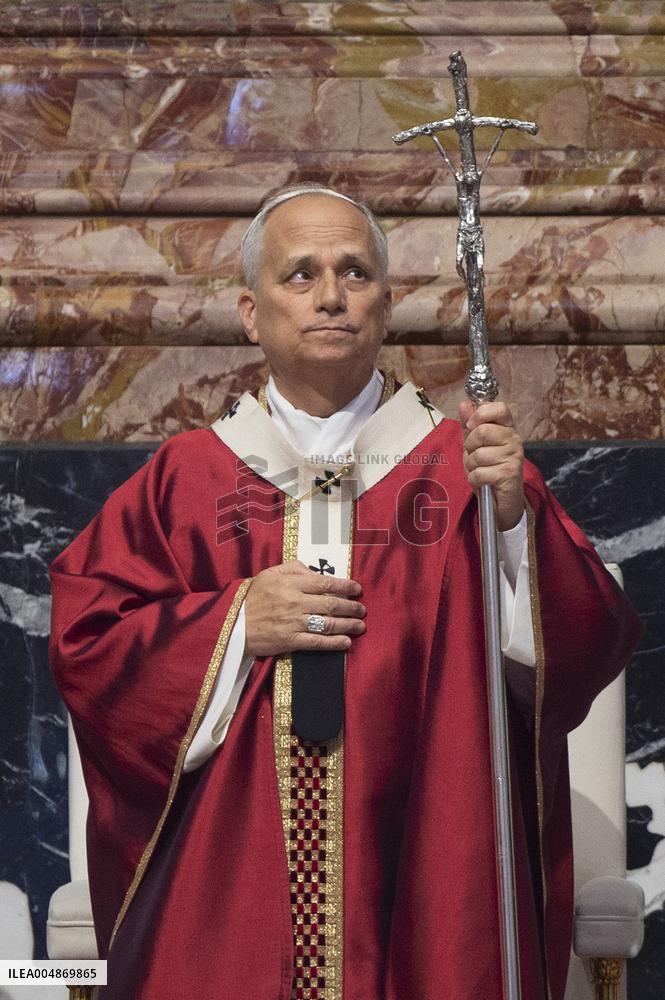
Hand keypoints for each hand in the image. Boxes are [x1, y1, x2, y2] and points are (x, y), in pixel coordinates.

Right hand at [244, 559, 365, 657]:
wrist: (233, 624)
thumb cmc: (253, 597)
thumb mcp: (270, 574)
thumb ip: (294, 569)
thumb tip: (315, 572)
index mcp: (290, 584)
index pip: (325, 583)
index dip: (345, 586)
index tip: (357, 589)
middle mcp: (294, 602)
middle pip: (330, 604)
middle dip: (351, 606)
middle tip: (362, 609)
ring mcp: (293, 623)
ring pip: (327, 623)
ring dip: (348, 625)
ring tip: (360, 625)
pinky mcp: (290, 641)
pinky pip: (317, 642)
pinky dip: (334, 643)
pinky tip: (346, 642)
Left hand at [458, 400, 524, 531]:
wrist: (501, 501)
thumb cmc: (488, 470)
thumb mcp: (475, 446)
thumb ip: (469, 426)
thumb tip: (464, 403)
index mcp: (507, 428)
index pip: (499, 408)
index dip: (481, 413)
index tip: (472, 425)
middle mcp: (514, 439)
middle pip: (482, 431)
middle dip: (470, 447)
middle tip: (475, 456)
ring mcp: (514, 456)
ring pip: (478, 454)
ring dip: (472, 466)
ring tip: (480, 471)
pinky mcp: (510, 474)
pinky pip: (479, 472)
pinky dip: (474, 479)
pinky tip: (483, 482)